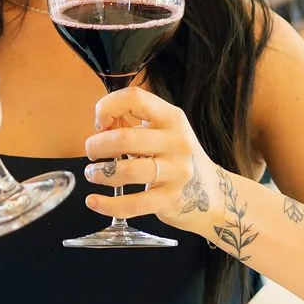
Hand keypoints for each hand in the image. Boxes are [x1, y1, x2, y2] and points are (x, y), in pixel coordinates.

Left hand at [82, 83, 219, 234]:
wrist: (213, 195)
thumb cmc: (177, 159)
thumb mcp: (163, 132)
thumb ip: (133, 123)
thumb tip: (101, 124)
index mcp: (172, 118)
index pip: (135, 98)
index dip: (108, 106)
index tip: (100, 122)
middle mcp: (176, 142)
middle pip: (125, 138)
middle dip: (97, 145)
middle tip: (91, 152)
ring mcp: (176, 172)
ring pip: (126, 171)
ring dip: (99, 172)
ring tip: (92, 173)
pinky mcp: (171, 200)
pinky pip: (133, 204)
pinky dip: (107, 204)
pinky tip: (93, 201)